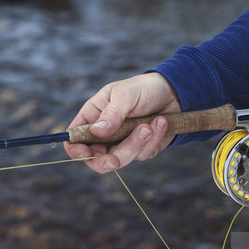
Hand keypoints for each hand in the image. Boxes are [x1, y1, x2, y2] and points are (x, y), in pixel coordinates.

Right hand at [64, 72, 180, 173]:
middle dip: (107, 160)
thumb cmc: (143, 88)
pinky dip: (154, 140)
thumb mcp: (126, 94)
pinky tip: (161, 122)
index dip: (75, 149)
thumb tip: (97, 132)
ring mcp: (122, 143)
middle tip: (115, 160)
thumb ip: (112, 113)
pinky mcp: (140, 149)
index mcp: (93, 117)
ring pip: (121, 159)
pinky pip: (142, 155)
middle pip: (96, 158)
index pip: (75, 137)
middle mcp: (104, 133)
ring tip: (152, 123)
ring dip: (137, 143)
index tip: (84, 152)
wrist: (173, 93)